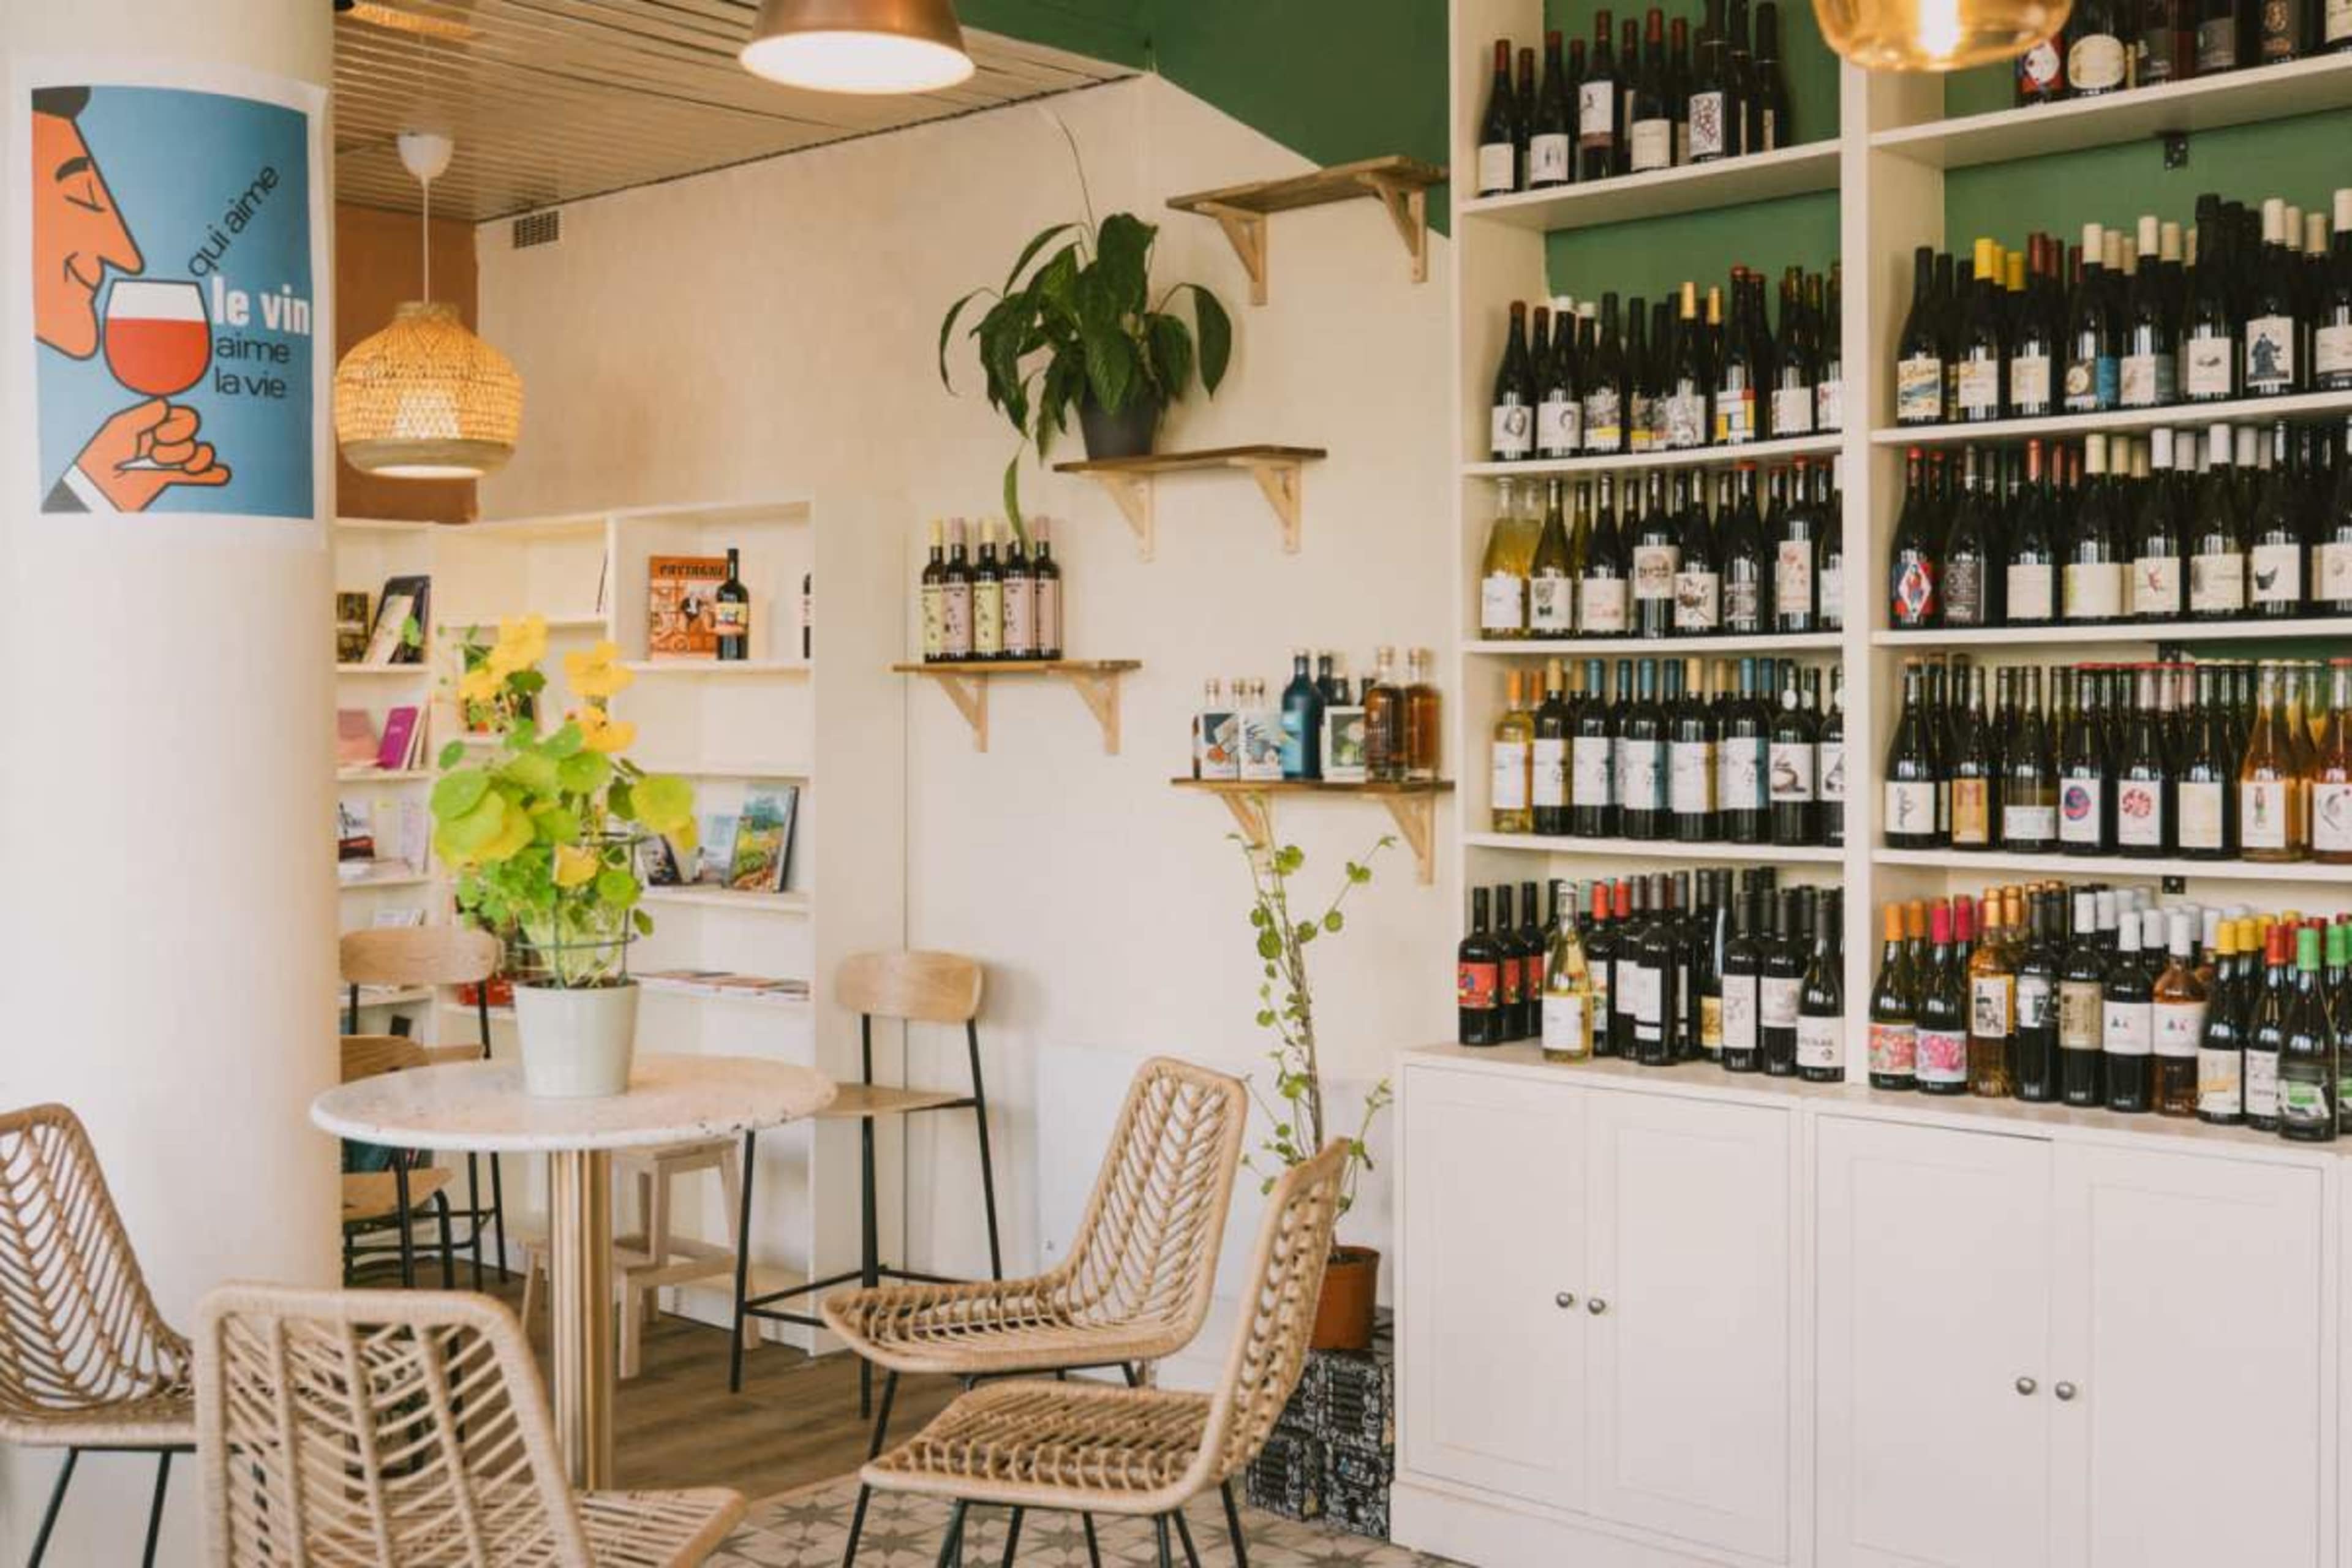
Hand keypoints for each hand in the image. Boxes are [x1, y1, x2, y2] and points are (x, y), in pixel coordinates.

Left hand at [73, 398, 230, 509]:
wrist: (100, 491)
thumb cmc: (102, 458)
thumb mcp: (120, 429)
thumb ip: (144, 415)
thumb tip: (167, 404)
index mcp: (150, 423)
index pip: (183, 416)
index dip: (176, 427)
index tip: (157, 436)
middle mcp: (163, 439)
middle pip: (194, 434)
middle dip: (179, 446)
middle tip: (155, 456)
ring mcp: (170, 459)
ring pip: (200, 453)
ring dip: (190, 461)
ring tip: (166, 469)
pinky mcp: (174, 479)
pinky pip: (202, 474)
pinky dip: (213, 473)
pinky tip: (222, 474)